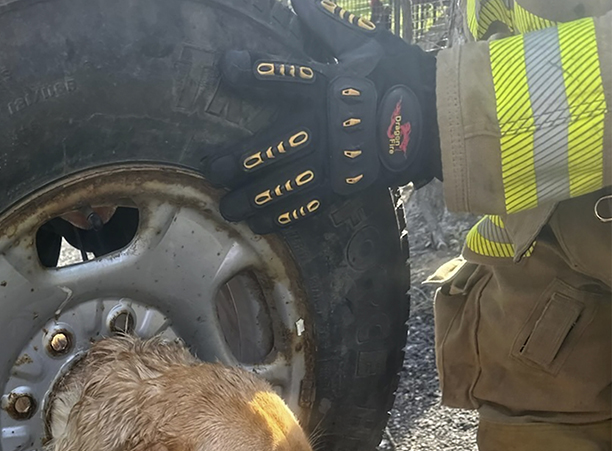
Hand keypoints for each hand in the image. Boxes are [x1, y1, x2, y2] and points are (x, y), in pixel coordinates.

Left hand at [205, 0, 439, 233]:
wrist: (442, 120)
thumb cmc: (402, 76)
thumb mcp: (369, 45)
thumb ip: (331, 29)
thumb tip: (301, 3)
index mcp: (331, 87)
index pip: (287, 76)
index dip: (255, 72)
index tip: (227, 67)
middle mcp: (328, 126)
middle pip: (277, 144)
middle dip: (241, 159)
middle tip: (211, 169)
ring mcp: (337, 160)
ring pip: (287, 182)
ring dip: (254, 197)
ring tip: (226, 208)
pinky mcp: (346, 185)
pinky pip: (310, 205)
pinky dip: (284, 216)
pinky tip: (260, 224)